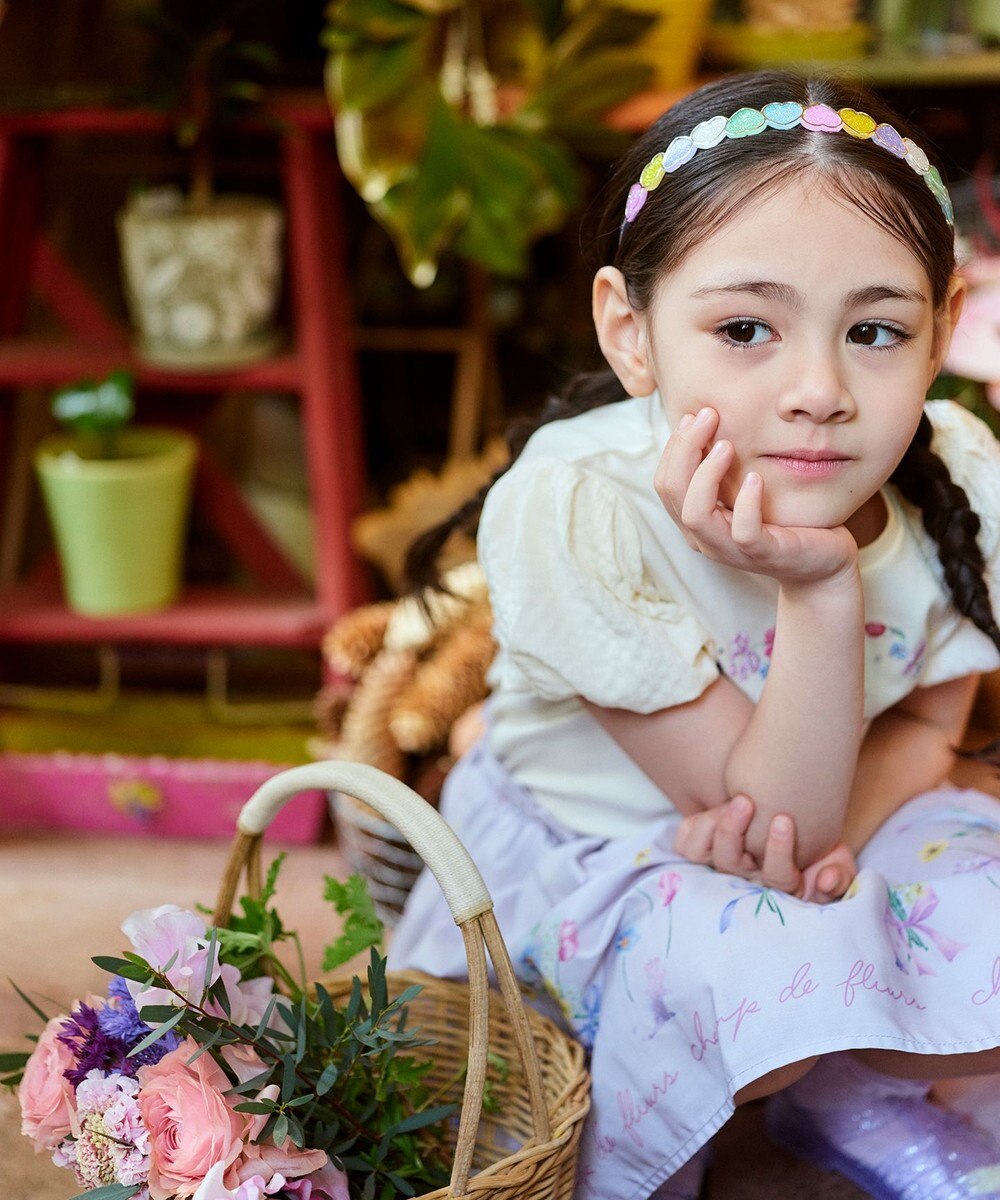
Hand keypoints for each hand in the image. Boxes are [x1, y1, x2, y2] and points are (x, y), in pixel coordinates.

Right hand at [654, 407, 858, 586]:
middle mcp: (704, 537)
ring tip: (727, 445)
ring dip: (706, 474)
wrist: (820, 565)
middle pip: (672, 491)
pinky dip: (746, 502)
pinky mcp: (762, 555)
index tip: (696, 415)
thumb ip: (724, 468)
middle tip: (708, 415)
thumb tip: (709, 420)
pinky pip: (743, 532)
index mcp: (696, 521)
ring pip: (695, 514)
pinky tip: (756, 478)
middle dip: (684, 448)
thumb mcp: (745, 491)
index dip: (675, 446)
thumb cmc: (781, 520)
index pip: (665, 482)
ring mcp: (731, 550)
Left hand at [674, 795, 856, 901]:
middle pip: (730, 864)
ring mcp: (722, 864)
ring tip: (734, 801)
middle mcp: (746, 878)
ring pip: (702, 853)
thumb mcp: (837, 861)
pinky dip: (695, 826)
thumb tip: (824, 881)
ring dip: (713, 826)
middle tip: (746, 801)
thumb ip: (839, 874)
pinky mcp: (703, 848)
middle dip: (733, 832)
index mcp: (782, 885)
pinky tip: (715, 808)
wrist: (790, 822)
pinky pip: (686, 844)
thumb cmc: (817, 847)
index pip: (776, 877)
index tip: (784, 819)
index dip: (778, 850)